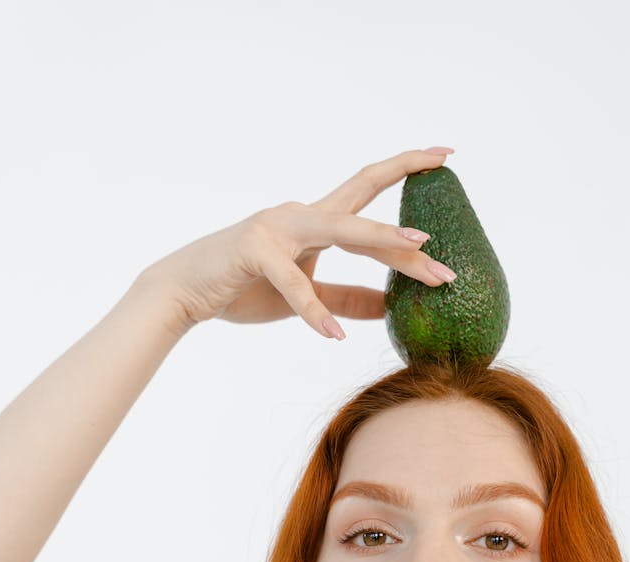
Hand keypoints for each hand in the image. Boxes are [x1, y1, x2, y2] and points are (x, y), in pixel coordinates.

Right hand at [139, 147, 455, 338]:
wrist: (182, 293)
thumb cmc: (242, 288)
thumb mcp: (304, 297)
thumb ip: (346, 298)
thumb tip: (390, 307)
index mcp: (314, 221)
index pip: (368, 190)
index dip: (406, 170)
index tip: (445, 158)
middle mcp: (300, 215)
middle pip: (364, 206)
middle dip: (407, 228)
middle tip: (446, 250)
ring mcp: (277, 227)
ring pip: (339, 228)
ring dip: (381, 241)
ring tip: (420, 253)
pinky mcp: (254, 250)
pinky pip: (294, 282)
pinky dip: (315, 311)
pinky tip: (335, 336)